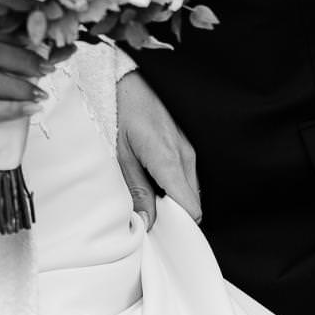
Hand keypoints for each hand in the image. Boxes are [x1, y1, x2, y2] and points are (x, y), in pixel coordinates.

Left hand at [116, 69, 199, 229]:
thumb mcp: (120, 154)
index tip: (163, 235)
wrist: (128, 78)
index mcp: (169, 161)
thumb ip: (137, 190)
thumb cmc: (120, 112)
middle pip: (194, 202)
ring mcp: (189, 148)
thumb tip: (148, 223)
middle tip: (151, 219)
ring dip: (175, 199)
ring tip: (149, 198)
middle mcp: (186, 155)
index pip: (191, 208)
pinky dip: (175, 184)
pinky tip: (155, 180)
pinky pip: (188, 174)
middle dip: (176, 216)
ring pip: (192, 188)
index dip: (181, 227)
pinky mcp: (187, 142)